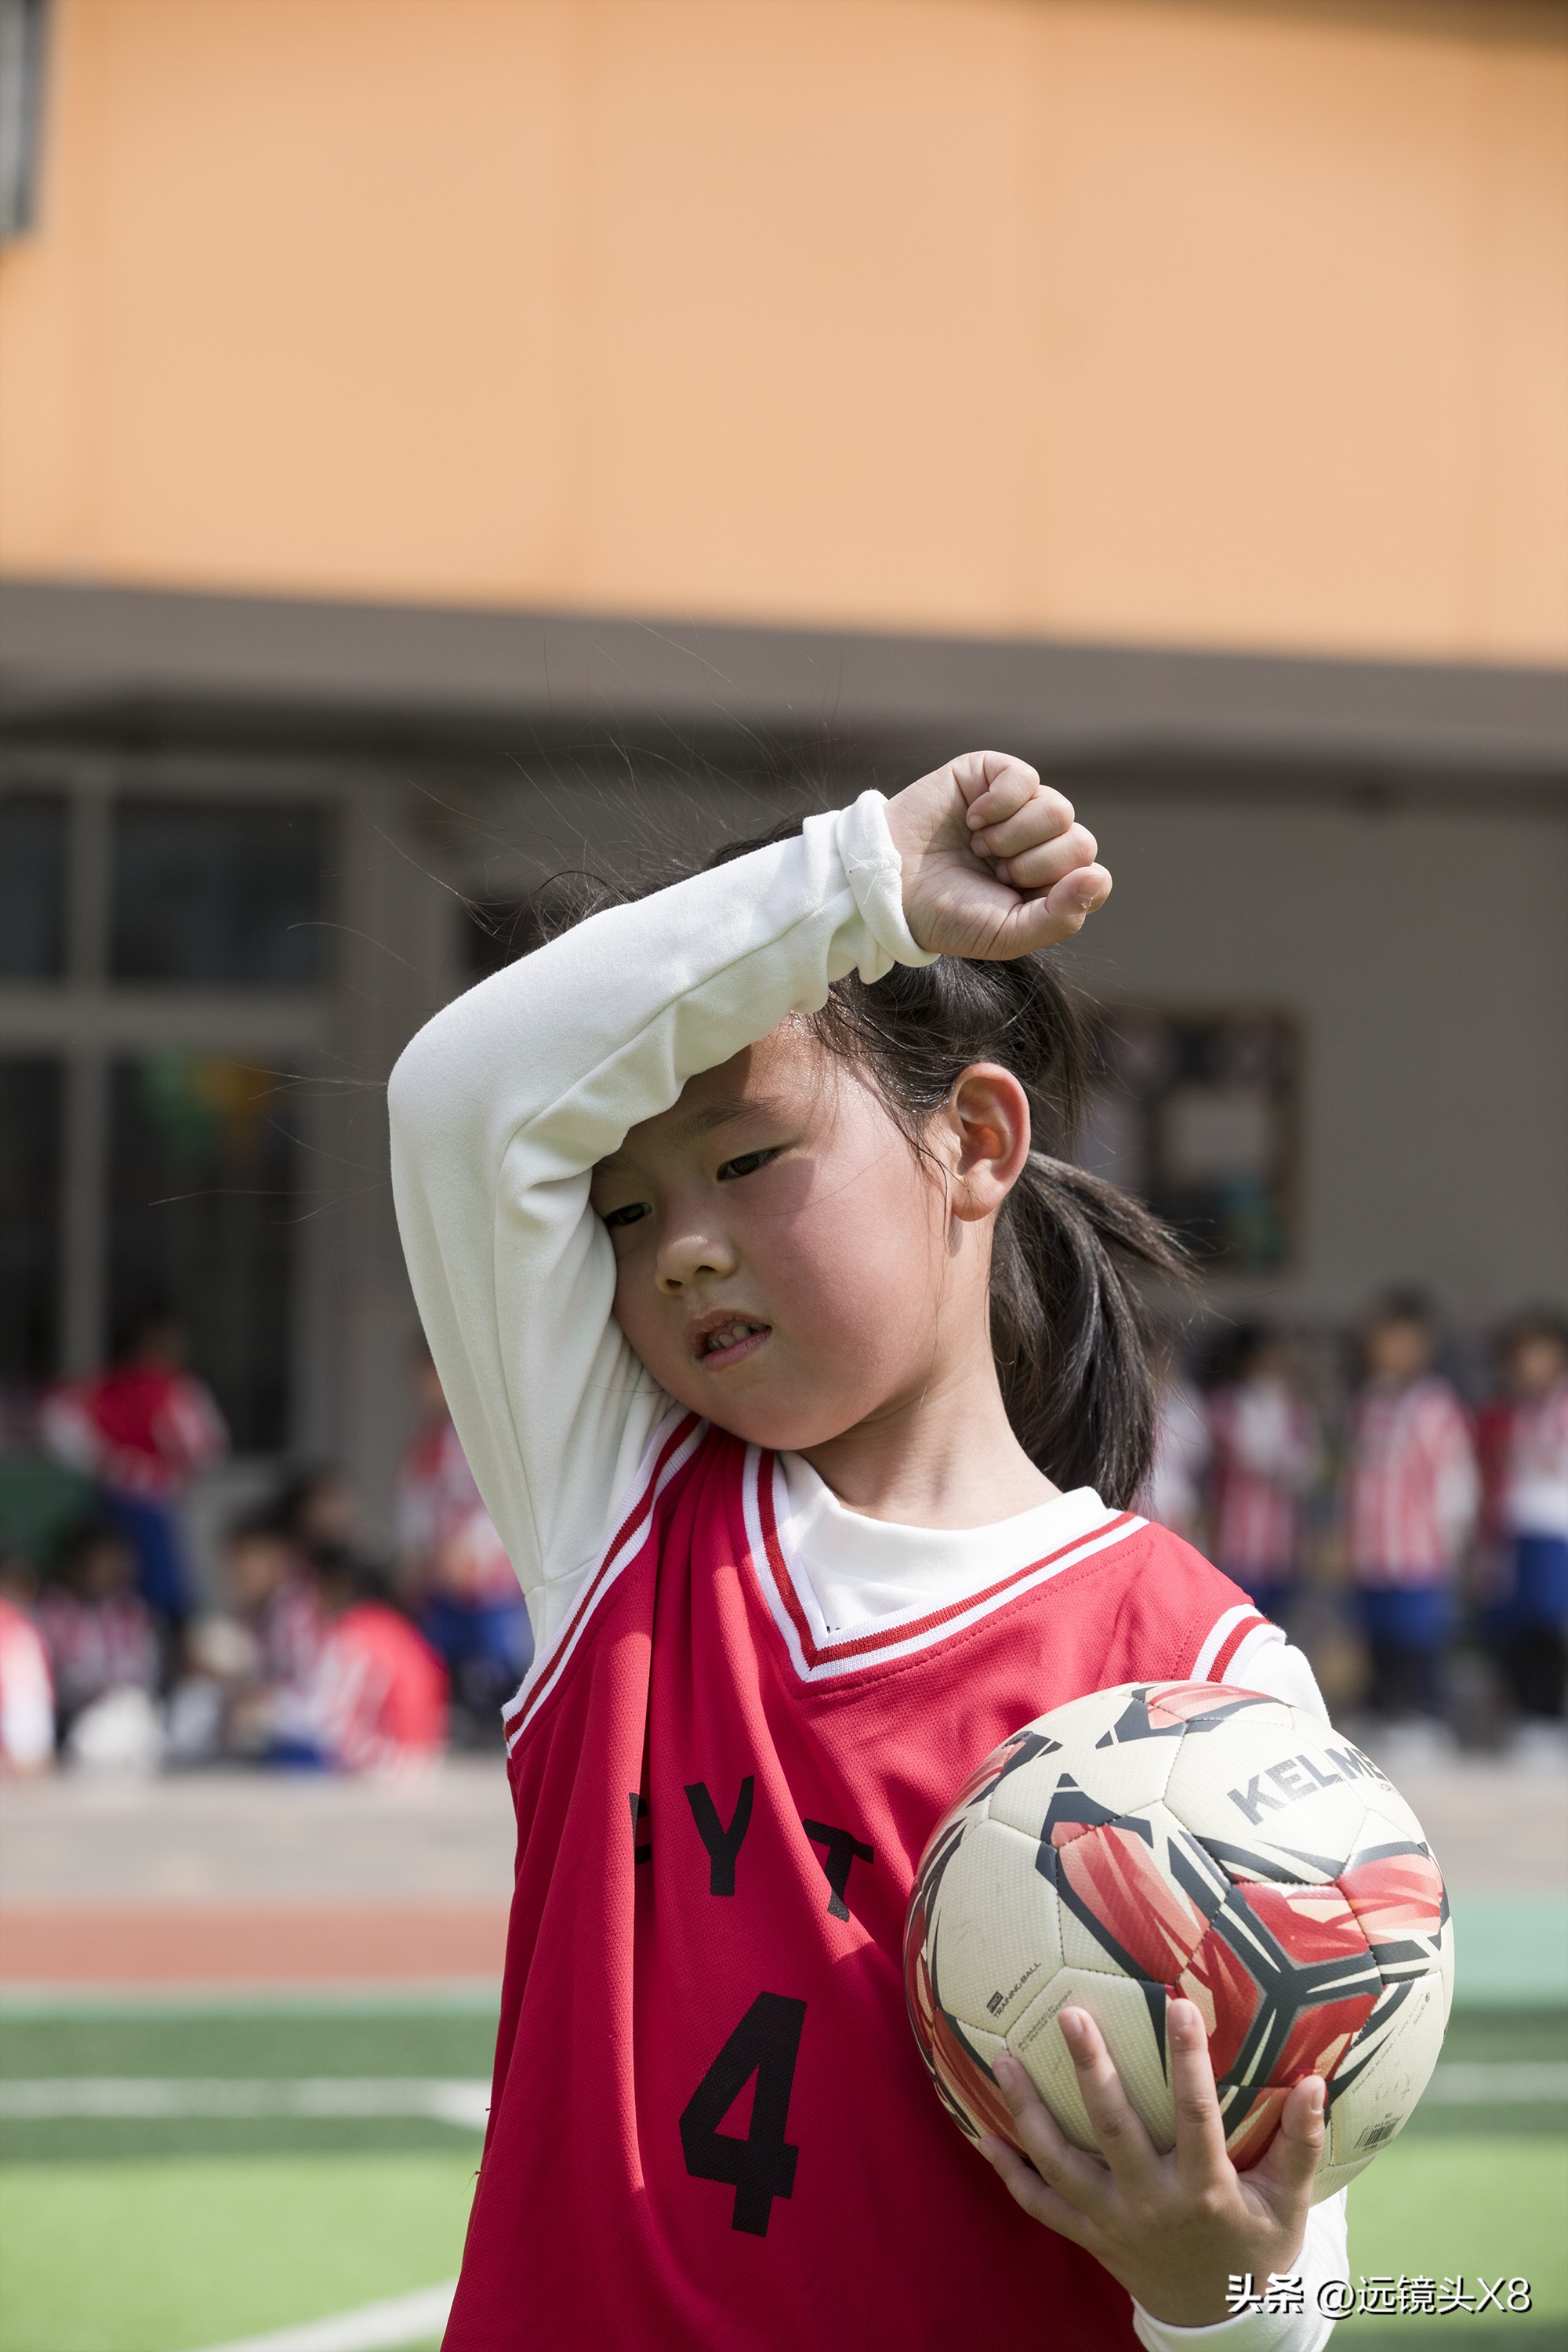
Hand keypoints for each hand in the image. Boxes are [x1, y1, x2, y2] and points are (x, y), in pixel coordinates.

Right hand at [884, 751, 1109, 959]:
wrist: (889, 885)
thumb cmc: (945, 914)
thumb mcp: (1006, 934)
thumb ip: (1060, 916)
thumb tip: (1098, 877)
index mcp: (1049, 884)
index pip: (1094, 878)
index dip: (1062, 889)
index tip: (1019, 897)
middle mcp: (1041, 844)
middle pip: (1081, 842)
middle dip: (1034, 865)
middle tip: (995, 873)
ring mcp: (1020, 808)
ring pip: (1058, 810)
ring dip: (1013, 836)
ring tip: (979, 847)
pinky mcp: (994, 775)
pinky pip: (1025, 778)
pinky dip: (998, 803)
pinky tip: (972, 819)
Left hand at [978, 2001, 1324, 2328]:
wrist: (1221, 2320)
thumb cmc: (1256, 2248)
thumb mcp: (1288, 2204)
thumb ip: (1301, 2144)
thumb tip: (1316, 2082)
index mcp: (1204, 2191)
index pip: (1196, 2116)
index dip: (1188, 2062)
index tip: (1179, 2005)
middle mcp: (1151, 2204)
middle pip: (1114, 2131)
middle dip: (1090, 2072)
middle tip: (1069, 2015)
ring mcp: (1113, 2221)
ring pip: (1061, 2164)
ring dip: (1028, 2113)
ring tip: (1004, 2061)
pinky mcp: (1089, 2235)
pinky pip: (1040, 2204)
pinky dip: (1009, 2172)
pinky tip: (981, 2135)